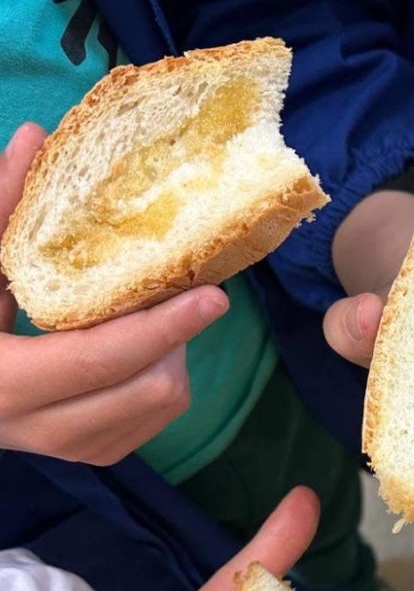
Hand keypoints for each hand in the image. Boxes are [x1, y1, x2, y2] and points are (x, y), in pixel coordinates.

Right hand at [0, 123, 228, 463]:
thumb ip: (0, 209)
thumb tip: (33, 134)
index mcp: (1, 381)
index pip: (99, 358)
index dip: (162, 327)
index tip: (215, 295)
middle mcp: (35, 429)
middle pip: (150, 387)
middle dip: (174, 336)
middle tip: (176, 293)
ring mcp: (68, 450)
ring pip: (162, 405)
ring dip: (171, 356)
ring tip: (146, 317)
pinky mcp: (89, 456)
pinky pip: (155, 419)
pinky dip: (160, 379)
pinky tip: (137, 350)